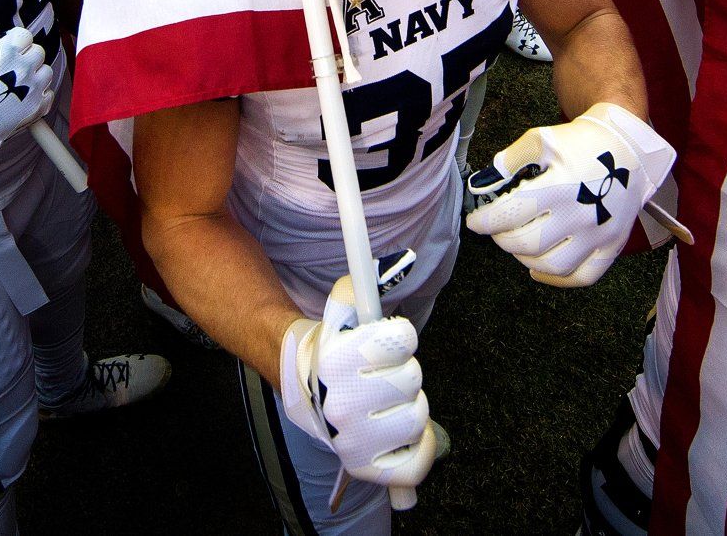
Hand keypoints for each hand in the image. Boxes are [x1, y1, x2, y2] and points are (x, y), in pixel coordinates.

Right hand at [0, 28, 55, 175]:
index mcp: (6, 54)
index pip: (24, 35)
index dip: (14, 39)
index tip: (5, 45)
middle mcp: (23, 70)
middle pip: (37, 52)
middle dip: (25, 54)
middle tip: (10, 64)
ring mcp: (32, 91)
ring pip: (46, 73)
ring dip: (34, 74)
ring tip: (16, 82)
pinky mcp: (35, 111)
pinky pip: (48, 95)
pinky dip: (39, 94)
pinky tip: (23, 97)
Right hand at [280, 277, 436, 488]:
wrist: (305, 388)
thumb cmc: (334, 347)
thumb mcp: (342, 308)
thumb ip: (364, 282)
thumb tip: (400, 260)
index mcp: (335, 361)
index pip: (401, 339)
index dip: (400, 336)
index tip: (388, 340)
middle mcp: (340, 403)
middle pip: (412, 378)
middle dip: (404, 370)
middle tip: (385, 373)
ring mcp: (352, 440)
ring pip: (418, 416)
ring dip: (411, 405)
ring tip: (389, 401)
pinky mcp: (364, 466)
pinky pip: (414, 465)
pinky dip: (422, 448)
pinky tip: (409, 433)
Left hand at [464, 103, 675, 287]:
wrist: (628, 148)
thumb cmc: (580, 143)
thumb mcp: (542, 139)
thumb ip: (511, 159)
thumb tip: (486, 181)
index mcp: (561, 185)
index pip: (512, 213)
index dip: (486, 221)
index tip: (475, 222)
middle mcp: (581, 214)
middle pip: (528, 243)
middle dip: (503, 238)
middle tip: (497, 229)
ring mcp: (599, 234)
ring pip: (553, 265)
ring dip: (525, 258)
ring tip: (517, 243)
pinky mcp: (612, 245)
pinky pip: (583, 277)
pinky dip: (557, 279)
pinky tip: (538, 269)